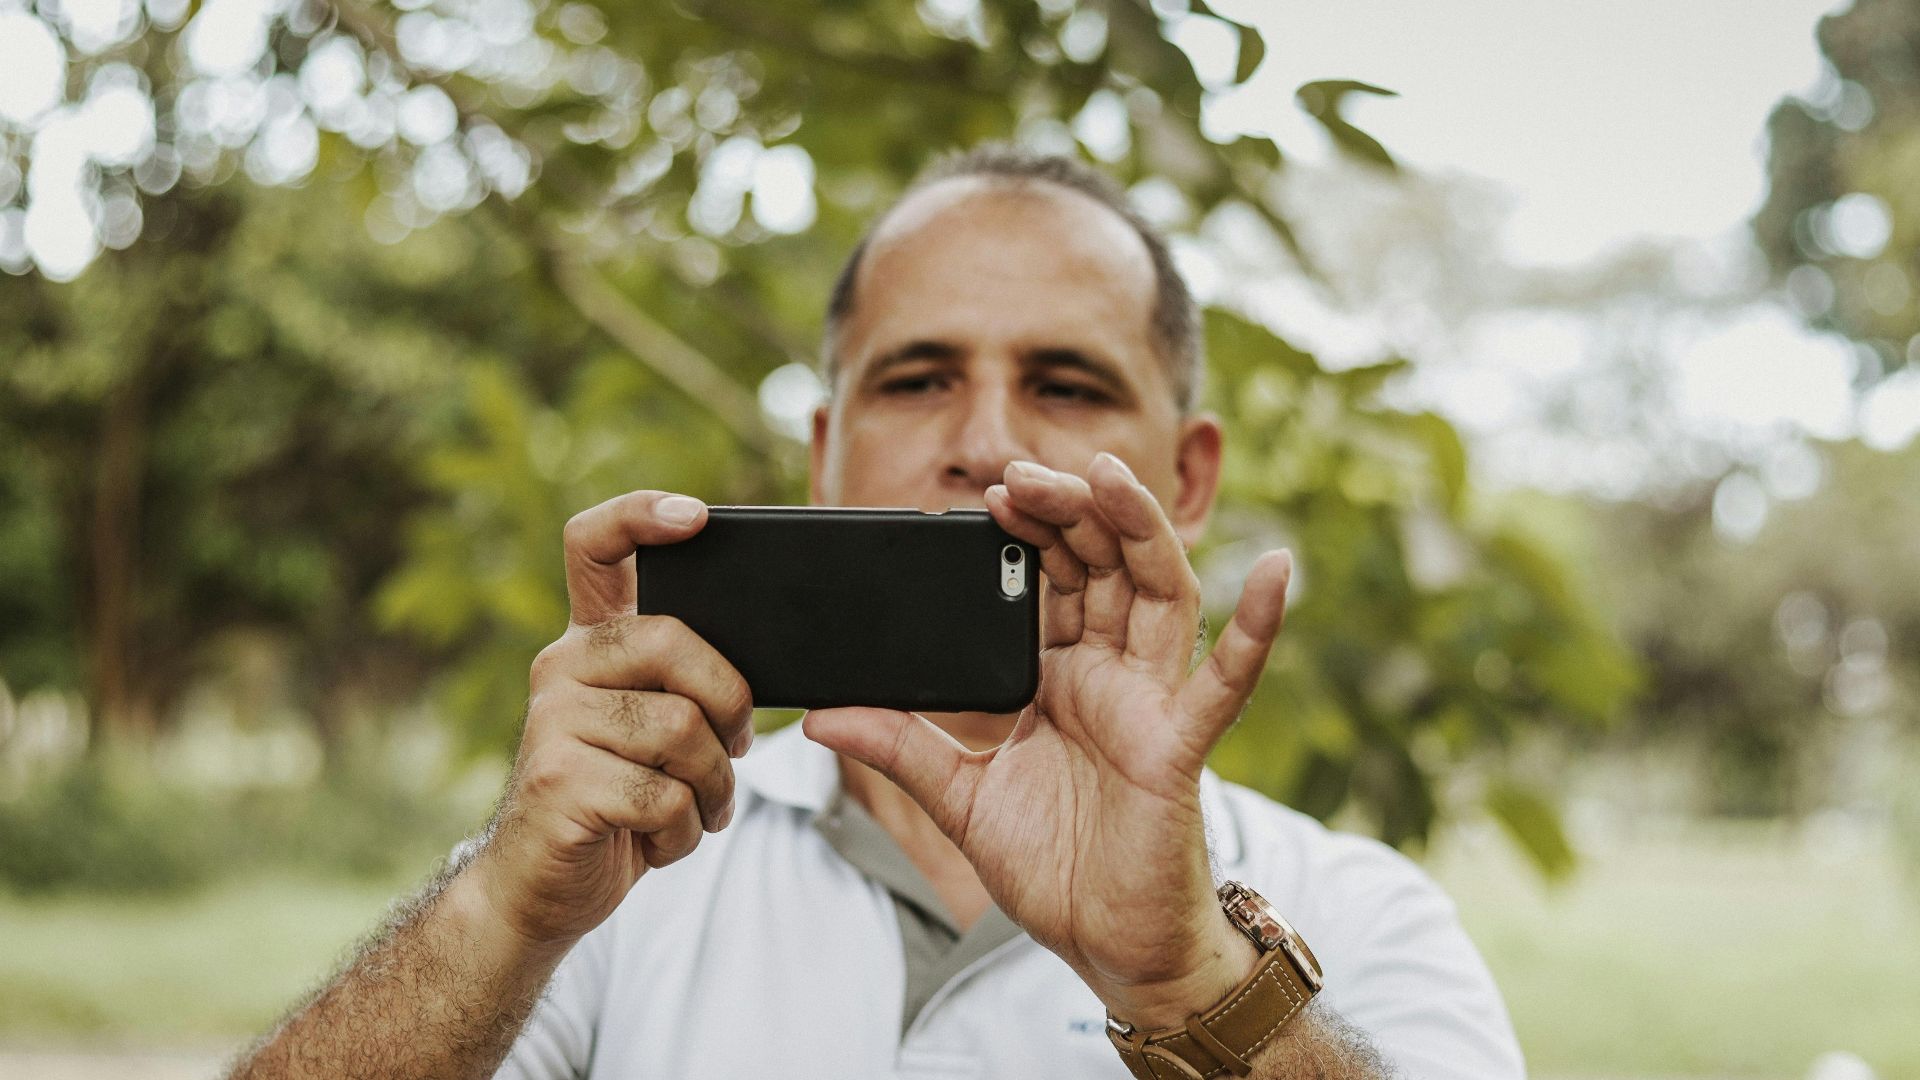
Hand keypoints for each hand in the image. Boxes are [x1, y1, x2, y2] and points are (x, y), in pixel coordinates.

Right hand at [468, 490, 754, 947]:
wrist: (540, 892)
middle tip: (733, 749)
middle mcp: (561, 666)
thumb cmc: (619, 805)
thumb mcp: (653, 730)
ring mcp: (551, 722)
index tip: (696, 517)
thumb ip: (685, 683)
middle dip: (728, 701)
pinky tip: (661, 842)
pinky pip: (663, 795)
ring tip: (696, 811)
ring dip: (712, 786)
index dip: (641, 514)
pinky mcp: (558, 781)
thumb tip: (765, 659)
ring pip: (680, 728)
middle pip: (672, 640)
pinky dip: (684, 833)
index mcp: (591, 643)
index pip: (596, 545)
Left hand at [805, 452, 1291, 1027]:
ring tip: (1110, 475)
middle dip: (1069, 511)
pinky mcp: (1178, 748)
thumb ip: (899, 748)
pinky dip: (1257, 627)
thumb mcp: (960, 798)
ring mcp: (1151, 706)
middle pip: (1103, 566)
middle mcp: (1112, 677)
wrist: (1109, 951)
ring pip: (1158, 594)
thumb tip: (821, 716)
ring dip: (1139, 529)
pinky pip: (1225, 683)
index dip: (1030, 532)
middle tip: (1024, 472)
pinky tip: (1277, 573)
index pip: (1052, 581)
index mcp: (1062, 678)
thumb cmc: (1056, 869)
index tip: (990, 492)